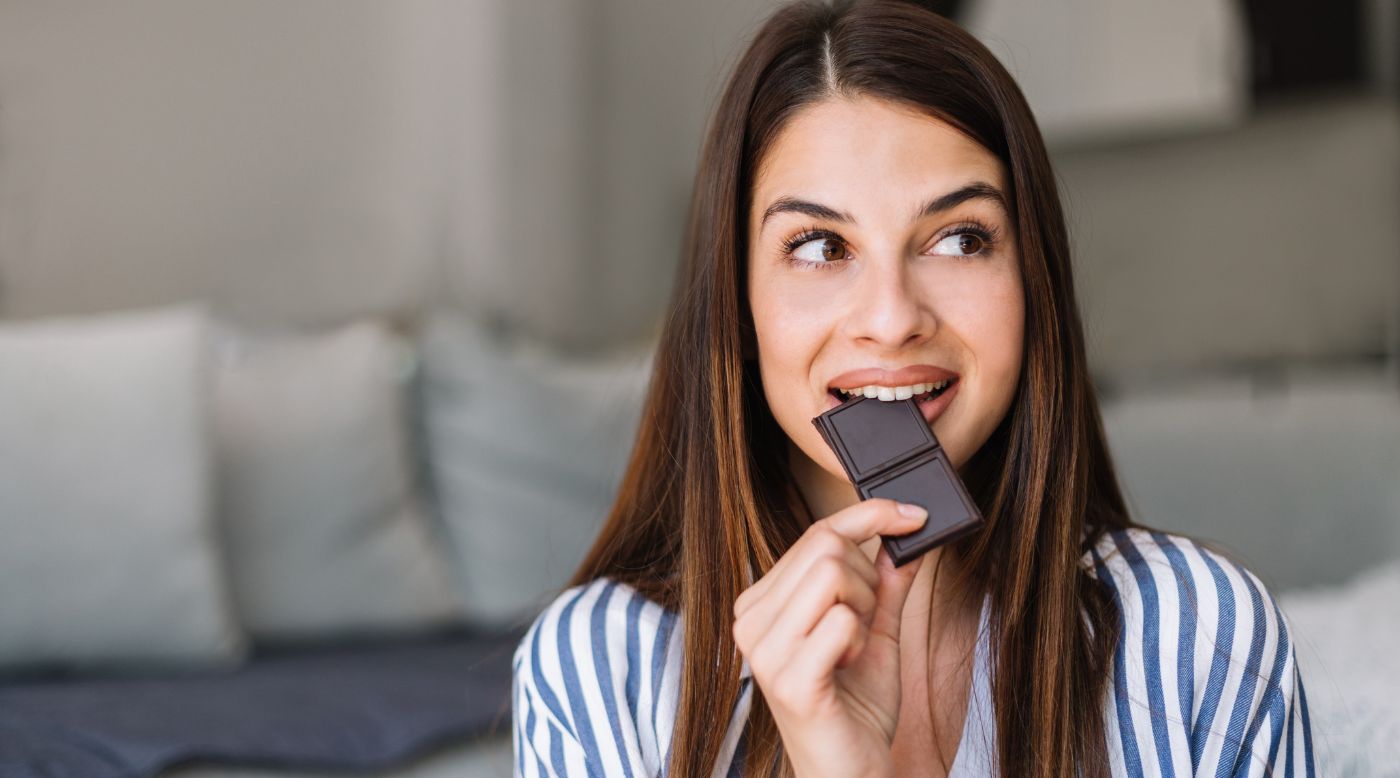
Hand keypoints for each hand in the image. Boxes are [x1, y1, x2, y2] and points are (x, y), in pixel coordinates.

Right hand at [732, 498, 927, 777]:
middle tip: (869, 622)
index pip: (815, 534)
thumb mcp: (876, 632)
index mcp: (763, 603)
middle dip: (868, 578)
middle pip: (826, 547)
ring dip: (864, 607)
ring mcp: (764, 650)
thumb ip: (886, 584)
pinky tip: (848, 669)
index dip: (869, 514)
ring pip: (833, 574)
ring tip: (854, 647)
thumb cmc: (855, 709)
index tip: (912, 514)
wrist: (850, 774)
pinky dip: (861, 640)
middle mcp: (751, 620)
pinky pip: (843, 621)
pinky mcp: (787, 679)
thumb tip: (904, 536)